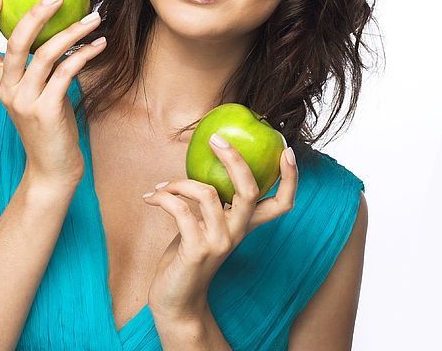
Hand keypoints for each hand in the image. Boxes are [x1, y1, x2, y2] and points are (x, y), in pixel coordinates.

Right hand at [0, 0, 106, 186]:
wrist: (54, 169)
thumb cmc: (51, 129)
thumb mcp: (39, 96)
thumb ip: (40, 70)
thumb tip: (60, 35)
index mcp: (1, 85)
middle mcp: (8, 90)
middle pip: (14, 43)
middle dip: (36, 14)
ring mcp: (26, 101)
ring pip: (46, 54)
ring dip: (74, 31)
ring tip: (95, 18)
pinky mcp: (47, 110)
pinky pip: (67, 71)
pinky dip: (85, 53)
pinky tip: (101, 44)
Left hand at [143, 134, 297, 322]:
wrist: (177, 301)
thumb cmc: (189, 254)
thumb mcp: (207, 224)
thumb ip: (215, 200)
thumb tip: (206, 159)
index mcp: (245, 224)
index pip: (282, 203)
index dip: (291, 179)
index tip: (286, 151)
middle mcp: (238, 232)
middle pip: (250, 190)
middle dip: (235, 159)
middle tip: (216, 139)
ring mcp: (219, 242)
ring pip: (208, 193)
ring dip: (179, 183)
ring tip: (162, 187)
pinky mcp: (197, 250)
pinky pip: (180, 210)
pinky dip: (163, 198)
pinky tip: (151, 198)